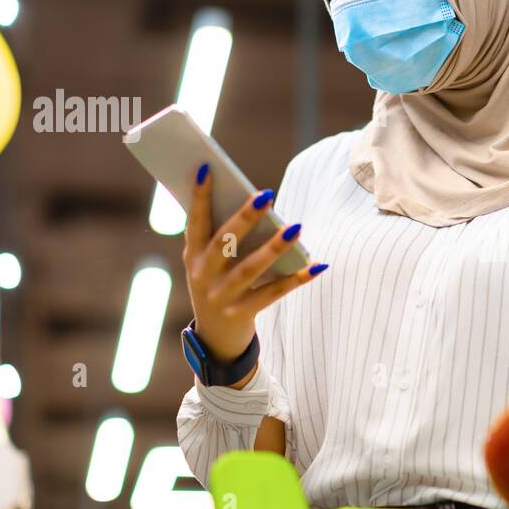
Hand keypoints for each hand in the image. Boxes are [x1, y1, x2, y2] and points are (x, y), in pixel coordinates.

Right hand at [183, 164, 325, 381]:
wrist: (215, 340)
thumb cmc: (218, 286)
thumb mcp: (208, 265)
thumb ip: (222, 238)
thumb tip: (255, 203)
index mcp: (192, 256)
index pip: (195, 221)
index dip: (199, 197)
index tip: (208, 168)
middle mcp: (202, 275)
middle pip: (225, 242)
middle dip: (245, 217)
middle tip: (266, 194)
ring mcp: (220, 297)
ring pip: (251, 268)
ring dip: (275, 247)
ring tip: (297, 228)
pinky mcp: (241, 314)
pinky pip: (273, 293)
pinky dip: (296, 279)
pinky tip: (317, 265)